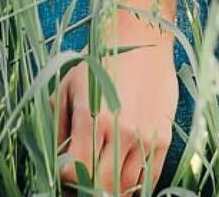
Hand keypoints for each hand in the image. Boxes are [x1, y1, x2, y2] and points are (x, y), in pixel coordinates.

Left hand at [54, 31, 176, 194]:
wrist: (143, 37)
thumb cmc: (101, 58)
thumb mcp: (69, 84)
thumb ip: (58, 124)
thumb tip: (54, 159)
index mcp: (93, 118)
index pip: (75, 172)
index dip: (66, 180)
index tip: (63, 176)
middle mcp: (121, 132)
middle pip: (101, 186)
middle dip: (86, 190)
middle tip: (80, 184)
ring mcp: (145, 137)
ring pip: (125, 187)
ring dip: (111, 191)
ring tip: (100, 183)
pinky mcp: (163, 139)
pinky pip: (149, 179)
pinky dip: (135, 188)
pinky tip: (122, 183)